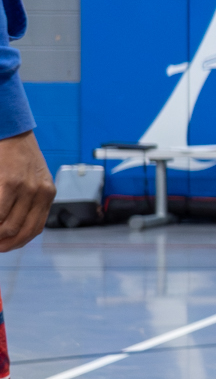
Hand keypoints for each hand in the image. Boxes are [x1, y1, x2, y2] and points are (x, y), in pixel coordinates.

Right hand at [0, 131, 51, 252]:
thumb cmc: (18, 155)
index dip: (18, 242)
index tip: (4, 247)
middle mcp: (41, 193)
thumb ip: (30, 198)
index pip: (36, 228)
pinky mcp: (10, 182)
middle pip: (22, 231)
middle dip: (4, 244)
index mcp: (48, 193)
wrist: (12, 131)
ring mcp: (27, 188)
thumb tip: (14, 225)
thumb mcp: (34, 177)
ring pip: (9, 226)